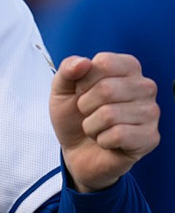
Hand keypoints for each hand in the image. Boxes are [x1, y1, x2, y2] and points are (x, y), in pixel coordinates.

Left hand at [49, 52, 159, 192]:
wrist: (76, 150)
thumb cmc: (73, 114)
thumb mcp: (61, 87)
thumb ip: (67, 68)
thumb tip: (83, 62)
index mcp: (127, 67)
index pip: (104, 63)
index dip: (83, 80)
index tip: (81, 90)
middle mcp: (144, 86)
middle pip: (107, 89)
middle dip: (85, 105)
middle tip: (88, 112)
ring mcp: (151, 112)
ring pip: (110, 114)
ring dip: (91, 125)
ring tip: (96, 126)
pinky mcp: (150, 137)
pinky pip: (119, 135)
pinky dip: (102, 139)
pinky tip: (106, 140)